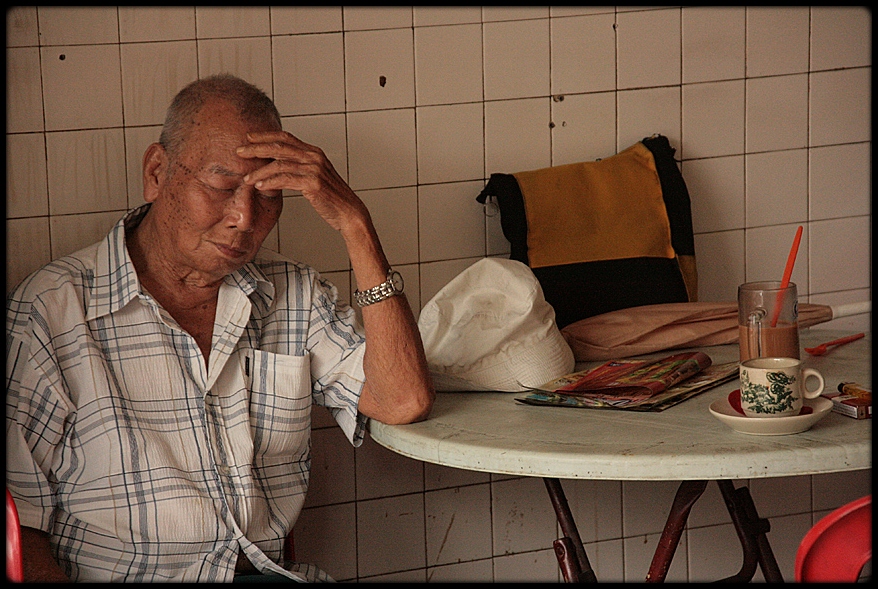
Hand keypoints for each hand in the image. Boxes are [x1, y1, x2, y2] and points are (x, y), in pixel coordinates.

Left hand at [237, 131, 368, 234]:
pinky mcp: (313, 183)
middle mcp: (314, 157)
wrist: (349, 212)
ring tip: (247, 178)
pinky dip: (269, 182)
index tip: (249, 139)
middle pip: (279, 147)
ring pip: (279, 164)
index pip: (286, 138)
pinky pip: (284, 179)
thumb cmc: (332, 198)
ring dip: (259, 171)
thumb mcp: (317, 177)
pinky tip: (260, 186)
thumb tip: (280, 166)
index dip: (265, 136)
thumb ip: (301, 168)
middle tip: (240, 152)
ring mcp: (315, 169)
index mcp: (314, 153)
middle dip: (256, 148)